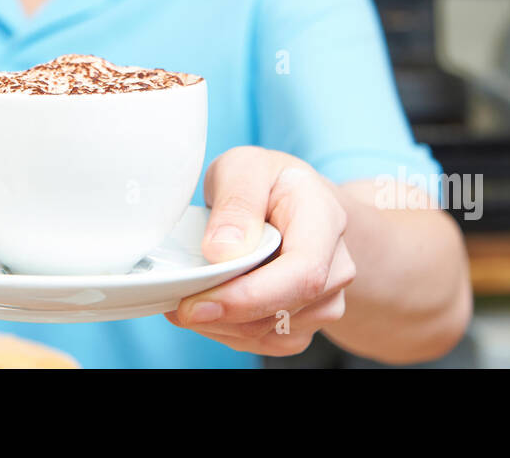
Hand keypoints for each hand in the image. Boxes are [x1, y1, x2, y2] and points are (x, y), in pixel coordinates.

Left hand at [165, 147, 354, 355]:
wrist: (294, 203)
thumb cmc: (269, 183)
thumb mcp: (245, 167)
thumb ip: (236, 201)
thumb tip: (222, 252)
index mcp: (325, 219)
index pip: (302, 274)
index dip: (249, 297)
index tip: (196, 302)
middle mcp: (336, 267)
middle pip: (281, 311)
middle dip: (220, 314)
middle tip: (174, 301)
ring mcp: (325, 301)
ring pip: (267, 333)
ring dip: (218, 323)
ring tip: (187, 294)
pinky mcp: (304, 323)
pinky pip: (262, 342)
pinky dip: (226, 330)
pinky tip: (210, 303)